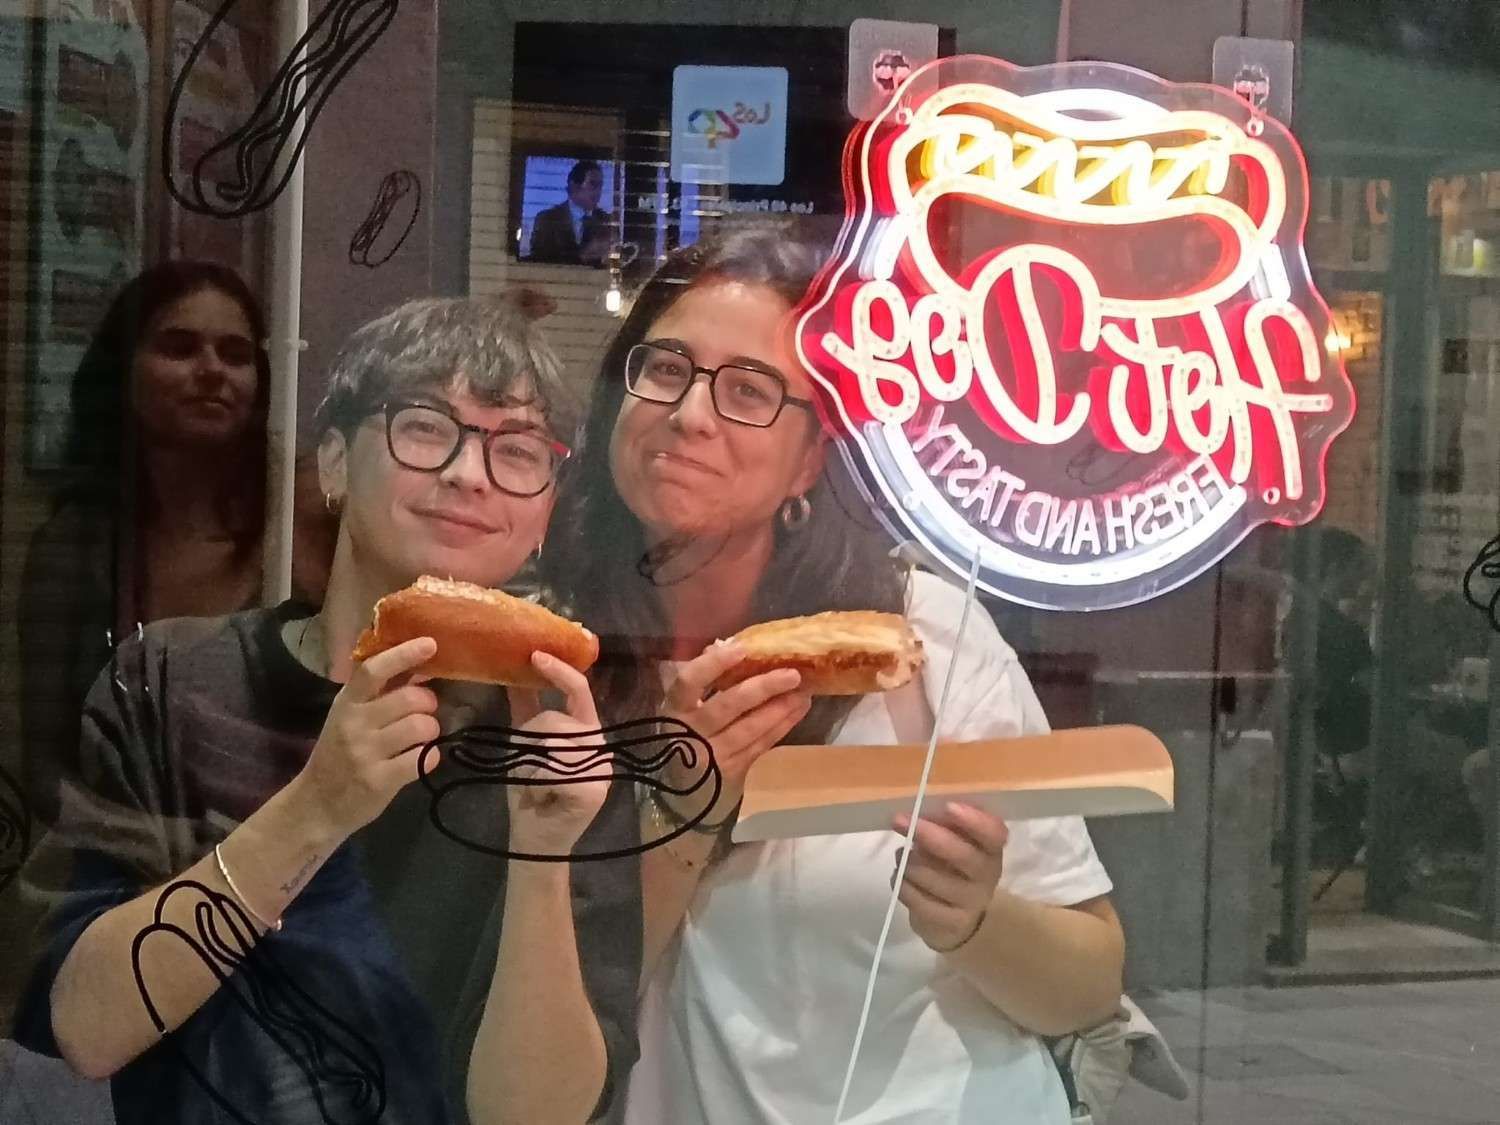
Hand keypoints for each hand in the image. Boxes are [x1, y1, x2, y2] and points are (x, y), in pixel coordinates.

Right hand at [293, 638, 440, 838]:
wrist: (316, 805)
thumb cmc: (338, 755)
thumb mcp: (348, 718)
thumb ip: (377, 695)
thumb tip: (418, 667)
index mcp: (346, 703)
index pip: (373, 670)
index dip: (404, 654)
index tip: (430, 643)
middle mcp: (354, 724)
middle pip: (409, 699)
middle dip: (428, 703)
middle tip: (425, 711)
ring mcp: (365, 753)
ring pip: (421, 727)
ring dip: (430, 730)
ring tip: (422, 737)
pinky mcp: (379, 781)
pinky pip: (423, 758)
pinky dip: (430, 757)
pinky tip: (419, 760)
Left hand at [505, 653, 609, 857]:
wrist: (535, 842)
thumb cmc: (531, 794)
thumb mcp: (525, 748)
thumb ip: (527, 713)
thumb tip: (514, 675)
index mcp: (587, 731)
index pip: (578, 691)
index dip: (558, 671)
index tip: (535, 655)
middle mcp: (600, 745)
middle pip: (555, 720)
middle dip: (528, 740)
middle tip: (525, 768)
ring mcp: (601, 768)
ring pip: (550, 745)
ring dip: (529, 766)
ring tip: (534, 787)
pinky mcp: (593, 790)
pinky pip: (550, 771)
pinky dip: (534, 784)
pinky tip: (540, 799)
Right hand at [660, 641, 811, 823]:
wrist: (679, 794)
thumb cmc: (681, 737)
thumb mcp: (682, 709)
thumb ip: (700, 680)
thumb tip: (724, 644)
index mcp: (674, 709)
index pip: (689, 682)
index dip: (713, 665)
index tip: (741, 648)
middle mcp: (691, 732)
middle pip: (728, 706)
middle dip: (762, 688)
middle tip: (792, 674)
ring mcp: (712, 755)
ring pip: (750, 728)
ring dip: (780, 708)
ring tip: (803, 691)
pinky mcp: (731, 770)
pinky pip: (760, 745)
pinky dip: (781, 726)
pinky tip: (798, 710)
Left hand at [893, 803, 1008, 952]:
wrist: (957, 916)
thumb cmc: (953, 867)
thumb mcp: (956, 843)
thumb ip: (945, 825)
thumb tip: (919, 812)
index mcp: (991, 849)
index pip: (994, 834)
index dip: (974, 820)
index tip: (948, 806)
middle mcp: (987, 875)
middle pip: (962, 855)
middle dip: (928, 835)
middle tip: (900, 820)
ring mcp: (971, 903)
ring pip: (933, 878)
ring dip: (908, 863)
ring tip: (902, 856)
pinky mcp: (951, 924)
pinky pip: (919, 903)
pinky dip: (903, 886)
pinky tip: (900, 878)